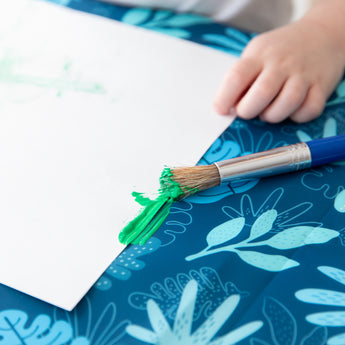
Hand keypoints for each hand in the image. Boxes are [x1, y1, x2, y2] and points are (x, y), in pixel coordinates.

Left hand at [214, 18, 344, 122]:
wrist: (320, 35)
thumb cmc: (278, 53)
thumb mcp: (256, 55)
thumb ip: (242, 79)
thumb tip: (226, 108)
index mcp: (259, 56)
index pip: (236, 77)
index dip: (224, 98)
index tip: (220, 110)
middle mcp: (281, 64)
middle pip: (262, 93)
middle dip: (248, 110)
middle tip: (247, 111)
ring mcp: (303, 74)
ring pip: (287, 103)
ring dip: (272, 115)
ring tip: (268, 112)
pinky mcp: (321, 86)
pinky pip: (309, 109)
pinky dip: (298, 116)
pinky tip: (291, 111)